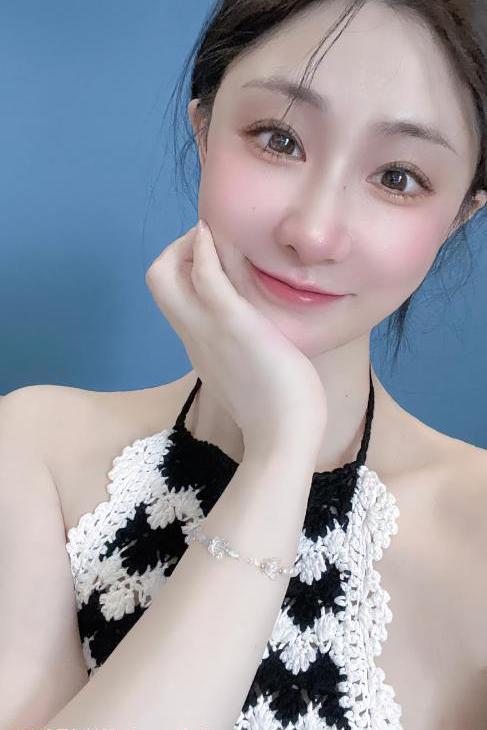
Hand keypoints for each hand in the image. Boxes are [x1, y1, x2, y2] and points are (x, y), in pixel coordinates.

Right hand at [145, 221, 327, 454]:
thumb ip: (243, 356)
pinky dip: (204, 249)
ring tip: (216, 237)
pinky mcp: (232, 323)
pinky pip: (205, 276)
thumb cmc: (278, 413)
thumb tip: (257, 344)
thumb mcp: (250, 377)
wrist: (284, 437)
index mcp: (201, 346)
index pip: (177, 298)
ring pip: (166, 274)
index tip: (215, 259)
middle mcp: (194, 335)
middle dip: (177, 250)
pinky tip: (216, 235)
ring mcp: (207, 328)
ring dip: (188, 243)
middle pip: (157, 280)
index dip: (187, 270)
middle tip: (211, 245)